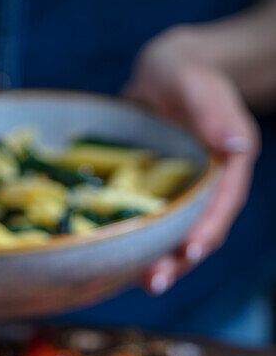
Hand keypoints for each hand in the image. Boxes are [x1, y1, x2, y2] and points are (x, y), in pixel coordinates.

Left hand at [123, 26, 259, 294]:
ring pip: (177, 237)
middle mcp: (210, 185)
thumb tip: (235, 146)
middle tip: (154, 283)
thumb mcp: (194, 81)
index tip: (191, 251)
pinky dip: (140, 250)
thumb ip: (212, 111)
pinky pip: (154, 230)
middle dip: (180, 260)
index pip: (224, 201)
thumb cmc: (182, 71)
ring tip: (140, 284)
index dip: (209, 228)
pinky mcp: (161, 201)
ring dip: (160, 264)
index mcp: (230, 161)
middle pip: (201, 230)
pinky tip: (119, 267)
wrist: (163, 74)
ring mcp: (185, 196)